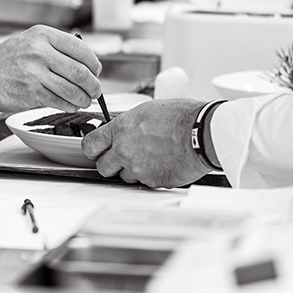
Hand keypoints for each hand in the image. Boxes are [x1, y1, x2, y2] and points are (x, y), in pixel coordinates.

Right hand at [0, 25, 101, 112]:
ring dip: (84, 98)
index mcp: (43, 35)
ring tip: (85, 100)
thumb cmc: (6, 60)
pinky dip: (71, 105)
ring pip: (73, 89)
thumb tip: (86, 64)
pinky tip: (71, 105)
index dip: (94, 64)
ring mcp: (35, 73)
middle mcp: (40, 52)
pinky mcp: (31, 93)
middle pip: (81, 71)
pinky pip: (60, 101)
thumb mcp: (31, 41)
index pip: (81, 49)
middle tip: (96, 90)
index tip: (96, 72)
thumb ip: (56, 48)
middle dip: (94, 85)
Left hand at [81, 99, 211, 187]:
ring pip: (124, 177)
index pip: (90, 145)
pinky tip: (163, 163)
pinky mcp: (152, 181)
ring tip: (151, 158)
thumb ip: (129, 124)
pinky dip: (151, 176)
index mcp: (121, 128)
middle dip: (111, 163)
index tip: (96, 150)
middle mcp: (125, 149)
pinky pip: (144, 183)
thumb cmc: (182, 117)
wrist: (203, 133)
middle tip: (123, 157)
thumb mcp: (147, 110)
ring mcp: (138, 168)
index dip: (93, 149)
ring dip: (132, 171)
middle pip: (102, 166)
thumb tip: (121, 130)